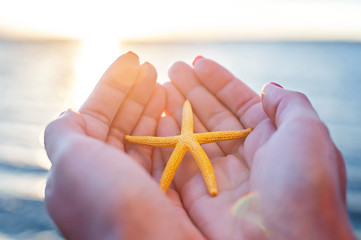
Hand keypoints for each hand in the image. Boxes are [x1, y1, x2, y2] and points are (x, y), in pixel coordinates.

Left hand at [44, 52, 202, 238]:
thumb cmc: (108, 203)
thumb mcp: (70, 164)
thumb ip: (63, 133)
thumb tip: (68, 112)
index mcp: (81, 168)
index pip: (94, 115)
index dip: (111, 85)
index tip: (132, 60)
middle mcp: (108, 176)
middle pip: (120, 123)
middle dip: (134, 92)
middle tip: (151, 67)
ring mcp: (137, 183)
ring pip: (143, 135)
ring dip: (152, 107)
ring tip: (163, 83)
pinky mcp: (165, 191)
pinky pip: (164, 153)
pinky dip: (169, 131)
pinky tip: (174, 112)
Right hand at [160, 57, 355, 238]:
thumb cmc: (304, 185)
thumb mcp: (308, 133)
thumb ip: (290, 104)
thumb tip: (268, 87)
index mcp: (273, 139)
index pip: (241, 103)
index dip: (219, 82)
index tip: (198, 62)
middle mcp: (247, 156)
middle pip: (214, 116)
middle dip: (194, 92)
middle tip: (172, 69)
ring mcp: (222, 177)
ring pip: (196, 138)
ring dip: (179, 112)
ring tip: (161, 87)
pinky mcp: (201, 198)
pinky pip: (181, 164)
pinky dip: (169, 142)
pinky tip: (160, 119)